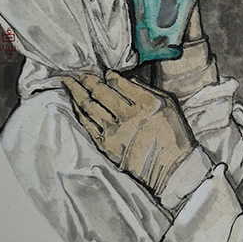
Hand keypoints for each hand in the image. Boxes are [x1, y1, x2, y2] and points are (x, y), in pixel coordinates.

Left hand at [62, 70, 196, 194]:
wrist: (171, 169)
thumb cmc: (174, 136)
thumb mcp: (169, 106)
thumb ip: (148, 91)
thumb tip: (128, 81)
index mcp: (146, 102)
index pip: (120, 82)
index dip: (109, 75)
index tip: (105, 72)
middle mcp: (128, 114)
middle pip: (100, 91)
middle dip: (87, 79)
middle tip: (79, 73)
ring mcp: (114, 130)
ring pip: (89, 106)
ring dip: (76, 91)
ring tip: (68, 82)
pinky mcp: (106, 145)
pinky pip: (87, 124)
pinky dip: (79, 112)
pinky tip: (74, 104)